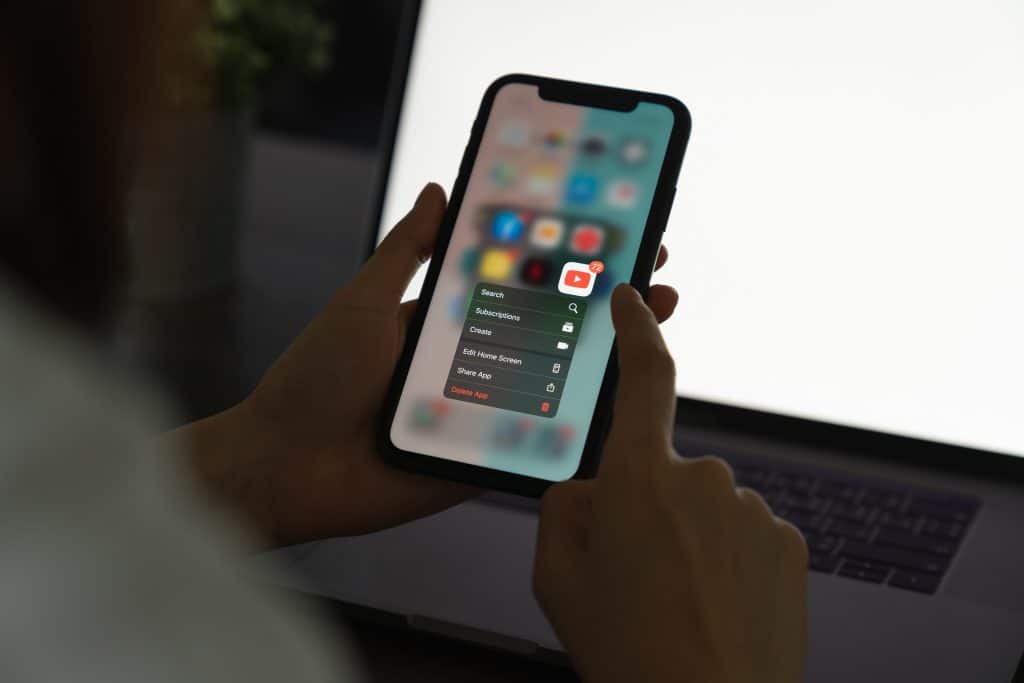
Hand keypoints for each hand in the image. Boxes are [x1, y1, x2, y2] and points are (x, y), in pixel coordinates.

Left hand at [178, 184, 679, 546]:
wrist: (286, 467)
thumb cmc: (313, 378)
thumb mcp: (361, 302)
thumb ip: (403, 253)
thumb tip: (438, 190)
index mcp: (445, 322)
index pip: (516, 284)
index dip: (562, 262)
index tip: (607, 233)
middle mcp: (472, 363)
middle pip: (550, 329)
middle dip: (603, 301)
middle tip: (653, 273)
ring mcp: (484, 412)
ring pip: (558, 382)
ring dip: (609, 355)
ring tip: (655, 320)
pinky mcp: (485, 458)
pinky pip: (541, 441)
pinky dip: (583, 424)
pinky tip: (626, 398)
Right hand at [533, 285, 808, 682]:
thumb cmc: (626, 650)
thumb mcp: (556, 576)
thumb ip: (565, 509)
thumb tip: (592, 489)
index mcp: (638, 478)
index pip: (644, 378)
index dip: (637, 329)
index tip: (632, 300)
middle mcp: (704, 479)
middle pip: (665, 469)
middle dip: (648, 504)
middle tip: (635, 572)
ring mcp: (754, 511)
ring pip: (709, 507)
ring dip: (691, 539)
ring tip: (676, 602)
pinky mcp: (790, 542)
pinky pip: (747, 534)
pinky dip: (728, 561)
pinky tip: (713, 607)